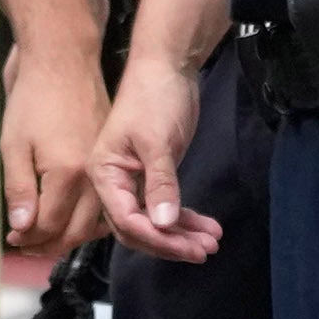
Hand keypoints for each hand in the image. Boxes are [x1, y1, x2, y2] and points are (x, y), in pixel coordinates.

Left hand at [0, 32, 107, 250]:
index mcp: (68, 174)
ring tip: (45, 237)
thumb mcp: (13, 146)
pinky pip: (104, 203)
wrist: (64, 62)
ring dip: (71, 236)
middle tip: (27, 245)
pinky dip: (90, 219)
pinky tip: (71, 218)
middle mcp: (94, 177)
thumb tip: (22, 227)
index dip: (29, 238)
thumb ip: (19, 190)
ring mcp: (106, 168)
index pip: (51, 226)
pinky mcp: (110, 160)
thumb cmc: (33, 100)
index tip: (13, 238)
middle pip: (77, 231)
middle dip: (50, 245)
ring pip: (95, 222)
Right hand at [93, 42, 223, 263]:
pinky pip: (166, 206)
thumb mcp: (158, 142)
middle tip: (204, 251)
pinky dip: (185, 218)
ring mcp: (134, 181)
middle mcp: (115, 183)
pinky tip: (208, 226)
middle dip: (171, 242)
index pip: (127, 220)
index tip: (187, 247)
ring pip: (155, 221)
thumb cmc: (154, 99)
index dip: (156, 238)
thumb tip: (164, 224)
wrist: (167, 67)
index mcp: (105, 175)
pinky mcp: (154, 176)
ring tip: (213, 243)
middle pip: (139, 228)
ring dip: (182, 234)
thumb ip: (161, 184)